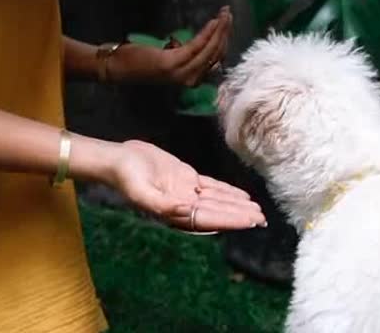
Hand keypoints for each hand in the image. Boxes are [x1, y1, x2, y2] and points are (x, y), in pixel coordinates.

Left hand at [106, 6, 232, 86]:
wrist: (119, 67)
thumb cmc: (141, 62)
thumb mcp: (169, 60)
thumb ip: (186, 56)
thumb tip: (203, 45)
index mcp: (191, 80)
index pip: (215, 60)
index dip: (224, 42)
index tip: (227, 25)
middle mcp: (191, 80)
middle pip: (216, 55)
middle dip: (225, 33)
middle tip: (229, 14)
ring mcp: (183, 73)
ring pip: (210, 50)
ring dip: (220, 30)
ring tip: (225, 14)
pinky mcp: (174, 63)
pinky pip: (198, 46)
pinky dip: (208, 33)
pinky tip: (214, 22)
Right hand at [106, 140, 265, 231]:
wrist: (117, 159)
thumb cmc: (126, 176)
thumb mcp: (140, 192)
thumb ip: (163, 205)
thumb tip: (186, 211)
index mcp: (175, 212)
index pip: (209, 217)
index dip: (231, 219)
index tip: (249, 221)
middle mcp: (184, 205)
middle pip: (218, 211)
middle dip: (240, 215)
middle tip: (262, 219)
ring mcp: (186, 191)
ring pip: (218, 200)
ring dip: (237, 205)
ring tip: (257, 211)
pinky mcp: (186, 178)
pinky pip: (211, 186)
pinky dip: (227, 191)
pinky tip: (242, 196)